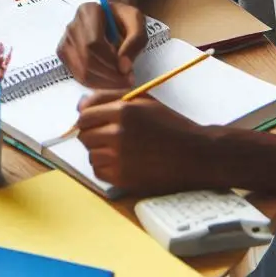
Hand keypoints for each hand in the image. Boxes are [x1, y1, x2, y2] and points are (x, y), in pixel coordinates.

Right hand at [57, 2, 148, 88]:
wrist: (112, 18)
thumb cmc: (125, 19)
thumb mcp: (137, 23)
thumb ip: (135, 41)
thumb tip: (123, 67)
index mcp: (88, 11)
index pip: (93, 43)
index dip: (110, 61)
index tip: (128, 71)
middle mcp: (72, 26)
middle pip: (87, 59)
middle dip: (109, 75)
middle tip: (128, 81)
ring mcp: (65, 41)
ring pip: (81, 70)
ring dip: (103, 82)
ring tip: (121, 82)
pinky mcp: (64, 55)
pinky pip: (78, 76)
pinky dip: (95, 84)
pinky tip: (110, 82)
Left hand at [76, 91, 215, 193]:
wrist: (196, 154)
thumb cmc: (170, 125)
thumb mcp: (143, 101)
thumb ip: (109, 98)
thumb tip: (80, 105)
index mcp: (123, 111)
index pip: (84, 115)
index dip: (88, 118)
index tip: (96, 122)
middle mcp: (118, 133)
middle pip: (84, 135)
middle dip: (93, 134)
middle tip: (109, 136)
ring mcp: (119, 158)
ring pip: (90, 154)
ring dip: (99, 151)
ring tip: (119, 150)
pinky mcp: (123, 178)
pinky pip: (98, 172)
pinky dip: (105, 168)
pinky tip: (121, 163)